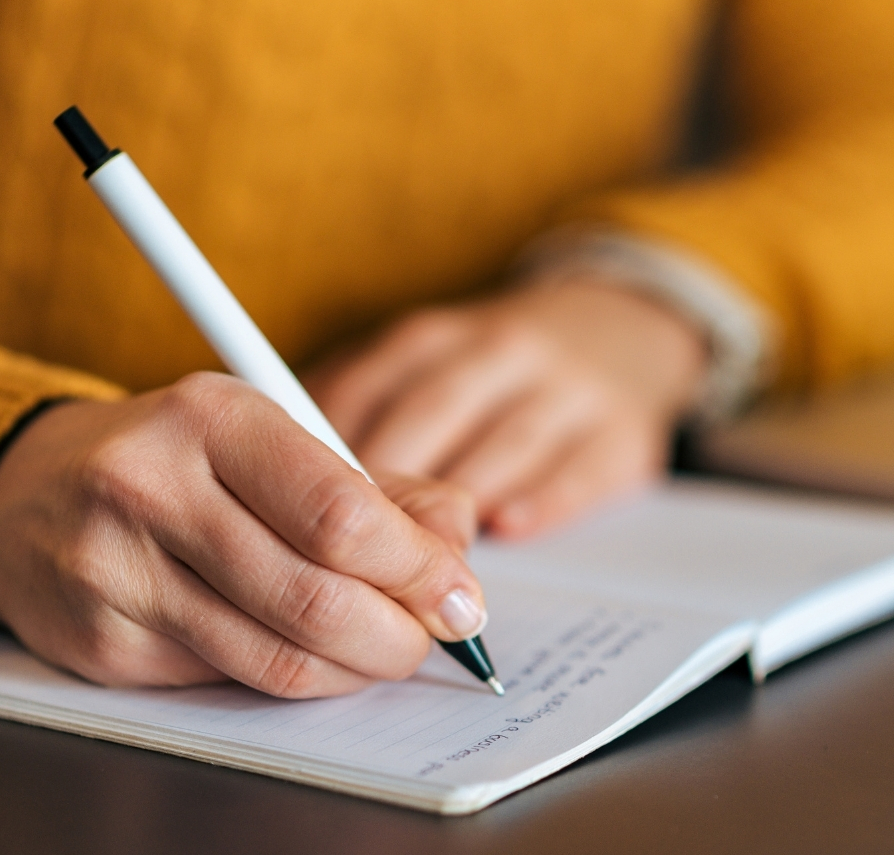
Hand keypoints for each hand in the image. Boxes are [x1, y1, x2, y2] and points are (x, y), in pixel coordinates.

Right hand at [0, 372, 484, 697]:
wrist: (24, 492)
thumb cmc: (176, 459)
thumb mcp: (272, 438)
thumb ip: (376, 486)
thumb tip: (456, 544)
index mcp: (212, 417)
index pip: (340, 513)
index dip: (418, 568)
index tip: (459, 593)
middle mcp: (153, 487)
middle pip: (316, 595)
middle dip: (398, 633)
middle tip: (430, 636)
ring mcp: (117, 571)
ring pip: (276, 656)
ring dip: (354, 668)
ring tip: (381, 650)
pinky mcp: (101, 643)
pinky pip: (229, 681)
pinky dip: (292, 677)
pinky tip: (308, 652)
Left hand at [306, 280, 707, 538]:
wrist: (620, 330)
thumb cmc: (489, 374)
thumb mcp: (422, 370)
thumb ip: (356, 416)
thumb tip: (271, 484)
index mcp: (431, 339)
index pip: (365, 390)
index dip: (326, 454)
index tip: (292, 510)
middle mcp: (498, 351)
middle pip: (430, 416)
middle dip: (388, 489)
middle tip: (350, 555)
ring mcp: (566, 389)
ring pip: (502, 442)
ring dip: (458, 503)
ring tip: (419, 563)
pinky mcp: (622, 432)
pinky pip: (579, 468)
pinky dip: (541, 499)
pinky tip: (507, 527)